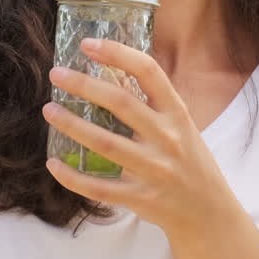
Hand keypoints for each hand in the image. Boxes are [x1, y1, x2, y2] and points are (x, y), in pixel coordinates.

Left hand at [42, 37, 248, 242]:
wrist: (209, 214)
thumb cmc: (190, 161)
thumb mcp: (181, 126)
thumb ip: (152, 103)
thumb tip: (110, 71)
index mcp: (177, 114)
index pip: (149, 72)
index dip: (117, 53)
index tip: (88, 44)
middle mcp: (167, 138)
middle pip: (121, 103)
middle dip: (84, 85)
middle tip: (56, 74)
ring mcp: (154, 170)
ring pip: (105, 144)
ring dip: (72, 125)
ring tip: (49, 110)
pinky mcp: (140, 198)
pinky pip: (99, 188)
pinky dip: (72, 177)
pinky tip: (53, 163)